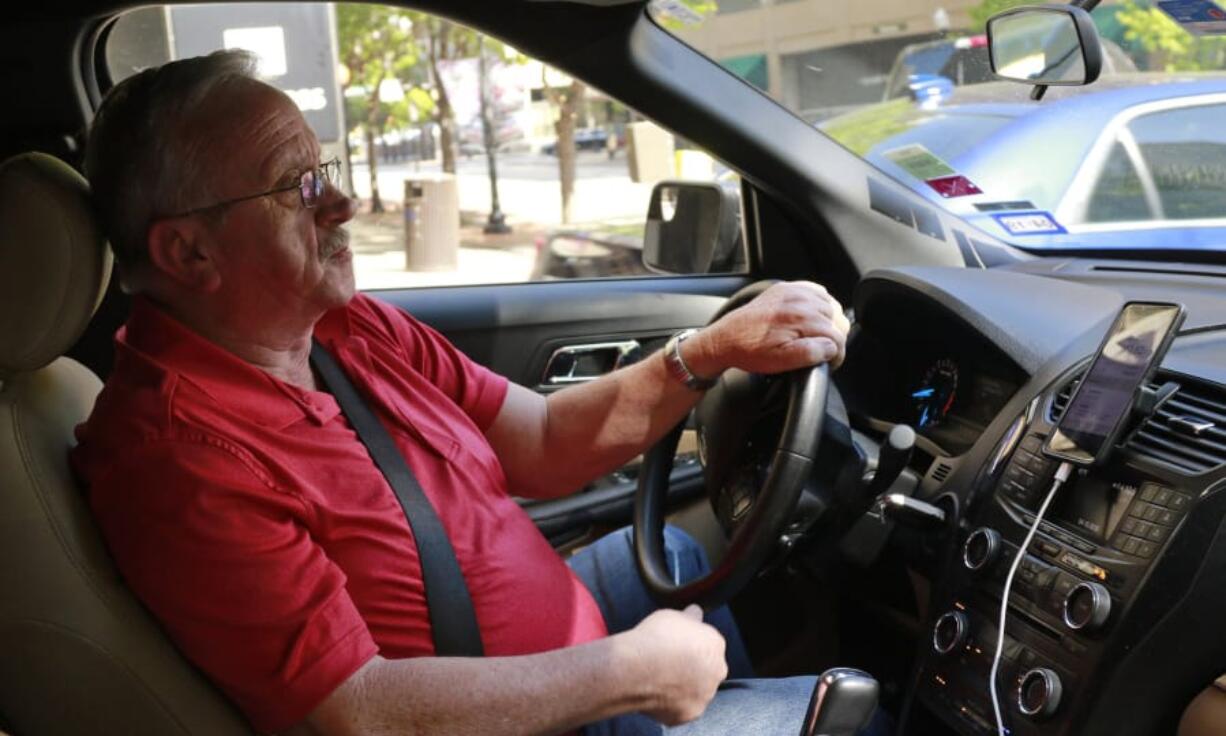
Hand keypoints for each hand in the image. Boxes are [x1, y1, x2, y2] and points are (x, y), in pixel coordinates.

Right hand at [622, 605, 726, 724]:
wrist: (636, 668)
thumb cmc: (654, 638)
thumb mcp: (673, 615)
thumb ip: (690, 617)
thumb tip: (695, 612)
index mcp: (716, 644)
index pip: (710, 643)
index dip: (692, 644)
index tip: (677, 645)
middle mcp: (717, 670)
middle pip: (707, 668)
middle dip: (693, 666)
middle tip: (668, 662)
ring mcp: (704, 694)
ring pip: (697, 690)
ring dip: (684, 685)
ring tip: (659, 677)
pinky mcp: (690, 713)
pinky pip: (682, 707)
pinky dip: (672, 702)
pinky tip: (656, 692)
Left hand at [685, 281, 849, 377]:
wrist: (725, 339)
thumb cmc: (750, 351)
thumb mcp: (781, 361)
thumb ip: (811, 353)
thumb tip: (831, 347)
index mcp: (801, 318)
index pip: (837, 336)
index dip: (836, 354)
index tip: (830, 362)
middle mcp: (799, 301)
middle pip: (836, 320)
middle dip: (833, 337)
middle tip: (822, 351)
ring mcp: (792, 291)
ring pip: (829, 305)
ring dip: (828, 321)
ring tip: (817, 336)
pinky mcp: (785, 288)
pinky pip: (816, 291)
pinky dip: (819, 303)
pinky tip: (812, 316)